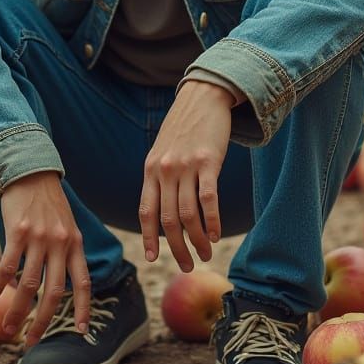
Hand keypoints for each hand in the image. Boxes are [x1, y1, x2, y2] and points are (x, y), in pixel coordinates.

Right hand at [0, 171, 89, 348]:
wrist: (31, 171)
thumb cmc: (48, 202)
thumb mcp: (67, 225)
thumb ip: (65, 251)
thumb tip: (58, 284)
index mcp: (75, 244)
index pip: (83, 283)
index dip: (83, 309)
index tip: (80, 333)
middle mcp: (60, 243)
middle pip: (54, 292)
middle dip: (43, 322)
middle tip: (32, 343)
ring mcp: (39, 238)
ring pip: (29, 285)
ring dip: (16, 311)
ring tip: (7, 329)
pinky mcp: (18, 231)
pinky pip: (8, 265)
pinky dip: (0, 285)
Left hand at [139, 81, 232, 270]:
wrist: (203, 97)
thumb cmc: (185, 127)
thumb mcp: (163, 151)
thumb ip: (160, 177)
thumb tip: (163, 210)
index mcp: (151, 170)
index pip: (146, 211)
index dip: (149, 237)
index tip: (153, 259)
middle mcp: (165, 170)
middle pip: (168, 220)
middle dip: (177, 248)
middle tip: (188, 265)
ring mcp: (186, 166)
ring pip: (189, 215)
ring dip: (198, 241)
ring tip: (206, 254)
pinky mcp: (208, 162)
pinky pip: (208, 200)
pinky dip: (212, 222)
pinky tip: (217, 235)